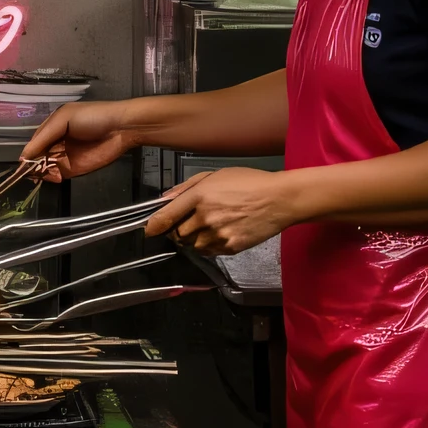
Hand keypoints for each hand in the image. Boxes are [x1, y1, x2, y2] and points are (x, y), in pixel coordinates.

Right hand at [21, 101, 138, 182]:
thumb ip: (44, 137)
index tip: (22, 162)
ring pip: (44, 168)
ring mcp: (64, 157)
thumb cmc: (91, 117)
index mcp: (51, 127)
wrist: (120, 128)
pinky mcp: (73, 170)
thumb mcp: (64, 119)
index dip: (28, 152)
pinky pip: (57, 176)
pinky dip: (52, 178)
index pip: (34, 142)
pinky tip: (55, 176)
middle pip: (37, 157)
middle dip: (33, 164)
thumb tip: (24, 155)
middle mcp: (55, 143)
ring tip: (47, 172)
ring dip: (42, 172)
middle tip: (33, 170)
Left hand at [145, 169, 290, 255]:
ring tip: (207, 227)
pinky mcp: (230, 247)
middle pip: (177, 235)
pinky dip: (208, 245)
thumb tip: (166, 198)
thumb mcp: (215, 175)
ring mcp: (219, 234)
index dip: (154, 226)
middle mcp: (206, 217)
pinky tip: (219, 232)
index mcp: (200, 196)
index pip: (167, 216)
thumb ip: (187, 187)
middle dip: (177, 231)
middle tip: (186, 223)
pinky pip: (209, 252)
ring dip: (193, 240)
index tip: (149, 230)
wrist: (279, 199)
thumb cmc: (250, 183)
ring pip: (192, 246)